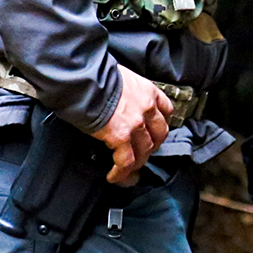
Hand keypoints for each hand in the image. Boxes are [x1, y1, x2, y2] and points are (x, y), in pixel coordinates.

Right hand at [91, 64, 173, 185]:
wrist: (86, 81)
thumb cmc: (96, 76)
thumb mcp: (122, 78)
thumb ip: (128, 92)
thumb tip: (118, 101)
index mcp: (149, 91)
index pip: (166, 110)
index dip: (161, 123)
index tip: (155, 131)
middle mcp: (147, 109)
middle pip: (159, 134)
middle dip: (152, 146)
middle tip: (142, 154)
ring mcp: (136, 124)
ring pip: (145, 150)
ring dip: (138, 162)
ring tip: (128, 170)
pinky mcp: (121, 137)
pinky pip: (126, 161)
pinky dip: (122, 172)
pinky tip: (115, 176)